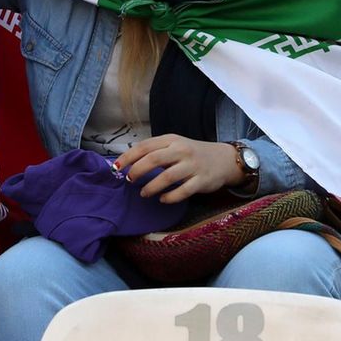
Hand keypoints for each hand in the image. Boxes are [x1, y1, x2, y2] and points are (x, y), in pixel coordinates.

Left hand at [114, 134, 245, 204]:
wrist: (224, 159)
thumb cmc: (192, 154)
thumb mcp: (175, 146)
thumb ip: (155, 151)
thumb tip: (128, 163)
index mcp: (171, 140)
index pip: (145, 146)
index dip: (128, 157)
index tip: (116, 167)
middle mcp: (182, 151)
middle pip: (154, 159)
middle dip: (137, 171)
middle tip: (129, 180)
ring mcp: (193, 166)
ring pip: (167, 177)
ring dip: (151, 187)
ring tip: (143, 193)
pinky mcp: (202, 181)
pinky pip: (183, 191)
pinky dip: (170, 197)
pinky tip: (162, 199)